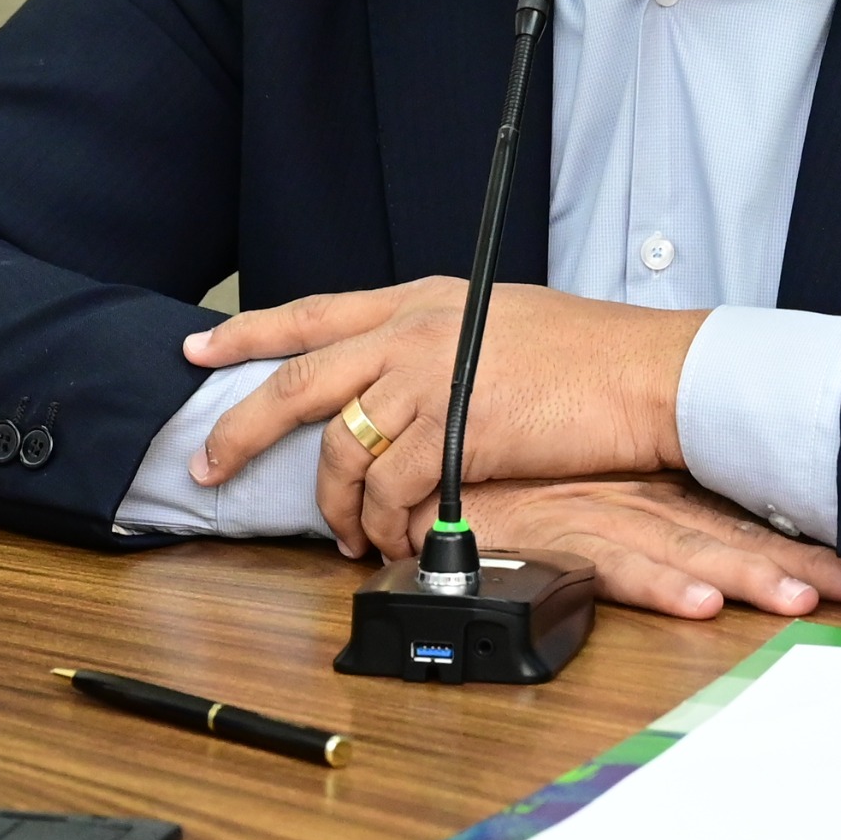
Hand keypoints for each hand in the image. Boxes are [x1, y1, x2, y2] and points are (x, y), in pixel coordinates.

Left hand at [182, 279, 706, 549]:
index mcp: (418, 300)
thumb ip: (435, 343)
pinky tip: (401, 539)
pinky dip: (390, 525)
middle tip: (209, 469)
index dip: (248, 335)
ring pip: (343, 453)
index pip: (312, 314)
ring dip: (339, 508)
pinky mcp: (454, 434)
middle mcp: (411, 333)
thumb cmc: (586, 352)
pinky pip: (394, 492)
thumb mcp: (495, 319)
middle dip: (240, 432)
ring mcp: (429, 382)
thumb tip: (400, 384)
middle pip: (298, 386)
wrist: (642, 372)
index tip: (198, 353)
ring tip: (352, 538)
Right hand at [386, 473, 840, 620]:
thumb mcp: (588, 494)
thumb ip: (638, 519)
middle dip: (801, 565)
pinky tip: (697, 603)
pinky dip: (657, 586)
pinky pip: (614, 568)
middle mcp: (637, 502)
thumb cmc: (508, 476)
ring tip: (801, 601)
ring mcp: (600, 520)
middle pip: (733, 537)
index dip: (803, 544)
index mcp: (652, 491)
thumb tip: (706, 554)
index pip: (742, 521)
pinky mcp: (556, 541)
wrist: (429, 463)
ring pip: (688, 552)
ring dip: (747, 576)